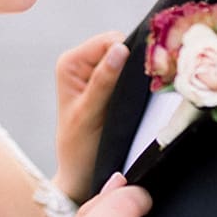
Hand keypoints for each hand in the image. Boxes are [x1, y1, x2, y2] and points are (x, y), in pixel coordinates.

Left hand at [53, 31, 128, 202]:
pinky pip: (132, 73)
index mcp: (70, 62)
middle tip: (144, 92)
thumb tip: (120, 49)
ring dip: (139, 76)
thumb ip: (104, 80)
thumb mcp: (90, 114)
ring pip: (130, 59)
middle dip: (135, 65)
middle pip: (123, 46)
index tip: (145, 77)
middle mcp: (81, 62)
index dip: (131, 53)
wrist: (81, 175)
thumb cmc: (80, 148)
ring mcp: (96, 72)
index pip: (110, 41)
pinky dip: (141, 84)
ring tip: (139, 100)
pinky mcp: (110, 85)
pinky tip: (141, 100)